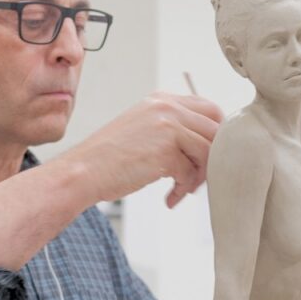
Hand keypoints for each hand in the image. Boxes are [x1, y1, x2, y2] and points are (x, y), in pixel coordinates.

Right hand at [65, 92, 223, 208]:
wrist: (83, 172)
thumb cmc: (110, 160)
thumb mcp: (144, 131)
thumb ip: (174, 131)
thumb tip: (210, 149)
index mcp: (163, 100)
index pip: (211, 111)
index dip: (215, 138)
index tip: (205, 159)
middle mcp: (167, 107)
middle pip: (216, 131)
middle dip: (212, 159)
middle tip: (197, 180)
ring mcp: (168, 126)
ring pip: (208, 152)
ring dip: (198, 178)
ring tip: (182, 191)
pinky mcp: (166, 150)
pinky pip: (190, 173)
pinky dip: (182, 190)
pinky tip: (169, 199)